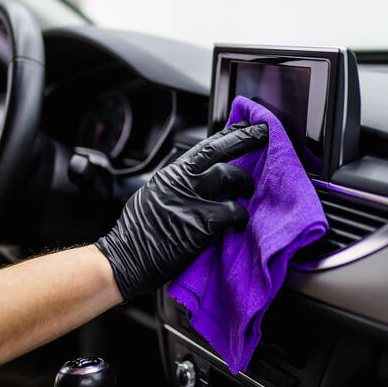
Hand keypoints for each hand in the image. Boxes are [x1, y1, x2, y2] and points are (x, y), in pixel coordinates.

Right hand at [96, 121, 268, 299]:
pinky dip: (241, 218)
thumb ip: (176, 185)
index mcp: (171, 174)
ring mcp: (193, 199)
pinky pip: (235, 212)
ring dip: (245, 186)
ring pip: (232, 178)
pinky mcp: (203, 223)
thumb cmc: (136, 234)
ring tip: (247, 194)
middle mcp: (182, 180)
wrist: (124, 260)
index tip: (244, 126)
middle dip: (246, 139)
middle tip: (263, 135)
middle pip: (221, 150)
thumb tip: (195, 181)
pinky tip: (238, 226)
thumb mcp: (153, 196)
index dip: (228, 134)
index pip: (205, 147)